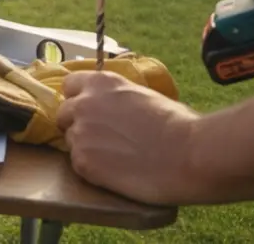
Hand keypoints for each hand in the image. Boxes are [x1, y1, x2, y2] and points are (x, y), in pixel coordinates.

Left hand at [56, 71, 205, 205]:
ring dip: (86, 148)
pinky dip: (93, 169)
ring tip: (115, 158)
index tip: (90, 111)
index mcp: (100, 82)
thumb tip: (114, 107)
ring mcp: (80, 133)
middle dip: (77, 124)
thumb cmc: (178, 124)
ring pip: (70, 141)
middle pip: (63, 114)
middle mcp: (83, 104)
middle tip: (101, 138)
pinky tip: (116, 171)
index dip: (79, 99)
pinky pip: (78, 164)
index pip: (69, 86)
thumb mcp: (143, 95)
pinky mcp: (83, 162)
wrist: (190, 154)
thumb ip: (117, 99)